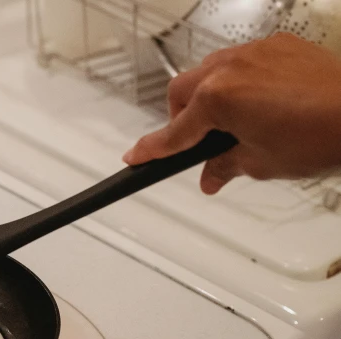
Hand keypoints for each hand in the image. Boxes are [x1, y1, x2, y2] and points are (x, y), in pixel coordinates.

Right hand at [122, 33, 340, 193]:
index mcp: (217, 98)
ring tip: (231, 121)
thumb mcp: (261, 163)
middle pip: (181, 92)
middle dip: (182, 119)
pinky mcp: (277, 45)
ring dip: (207, 97)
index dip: (152, 150)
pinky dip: (237, 82)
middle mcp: (229, 68)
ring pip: (207, 72)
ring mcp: (253, 52)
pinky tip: (258, 101)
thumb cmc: (320, 136)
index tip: (136, 157)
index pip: (174, 132)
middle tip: (198, 143)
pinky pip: (240, 61)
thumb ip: (225, 165)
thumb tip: (211, 175)